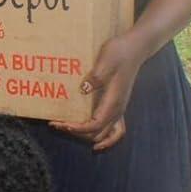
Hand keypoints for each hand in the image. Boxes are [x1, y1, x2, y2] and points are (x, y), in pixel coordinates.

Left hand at [50, 34, 143, 150]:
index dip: (77, 128)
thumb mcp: (105, 61)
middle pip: (97, 133)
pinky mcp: (118, 105)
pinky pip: (115, 130)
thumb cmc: (119, 53)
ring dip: (88, 137)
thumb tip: (84, 89)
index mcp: (113, 101)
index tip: (60, 124)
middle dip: (76, 132)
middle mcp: (118, 110)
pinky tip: (95, 143)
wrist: (134, 49)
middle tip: (56, 124)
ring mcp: (119, 109)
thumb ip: (96, 77)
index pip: (94, 125)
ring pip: (106, 135)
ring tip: (68, 131)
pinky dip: (106, 139)